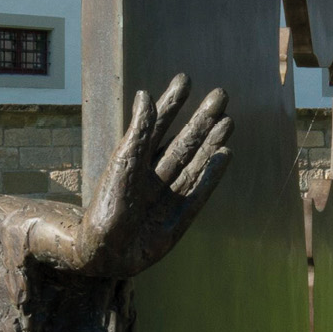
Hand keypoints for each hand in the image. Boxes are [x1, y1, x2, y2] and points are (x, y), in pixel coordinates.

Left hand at [66, 75, 230, 278]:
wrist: (103, 252)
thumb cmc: (107, 205)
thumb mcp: (125, 163)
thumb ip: (139, 132)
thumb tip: (146, 94)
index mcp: (135, 161)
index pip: (157, 126)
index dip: (172, 103)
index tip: (185, 79)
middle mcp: (152, 177)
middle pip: (183, 142)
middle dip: (201, 120)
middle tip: (221, 95)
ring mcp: (166, 198)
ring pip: (193, 164)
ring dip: (210, 143)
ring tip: (228, 121)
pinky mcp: (177, 221)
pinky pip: (198, 194)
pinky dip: (212, 175)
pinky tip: (226, 154)